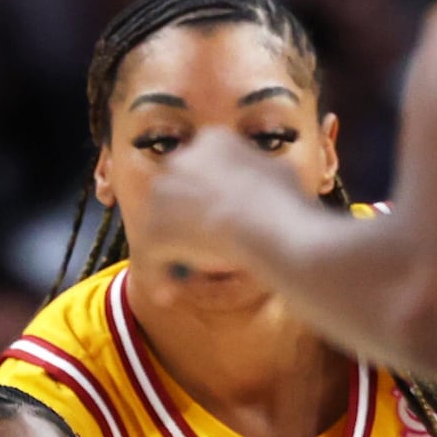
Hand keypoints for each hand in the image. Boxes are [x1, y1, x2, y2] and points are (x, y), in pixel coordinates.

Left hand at [124, 134, 296, 282]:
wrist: (273, 227)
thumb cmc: (286, 203)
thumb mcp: (282, 174)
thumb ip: (264, 174)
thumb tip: (270, 178)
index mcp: (215, 141)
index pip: (202, 166)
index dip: (210, 196)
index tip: (221, 218)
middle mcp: (183, 159)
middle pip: (175, 193)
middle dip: (183, 221)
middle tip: (199, 248)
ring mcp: (166, 192)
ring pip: (158, 223)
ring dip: (167, 249)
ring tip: (177, 279)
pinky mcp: (157, 226)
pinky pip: (150, 253)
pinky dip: (157, 274)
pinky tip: (167, 295)